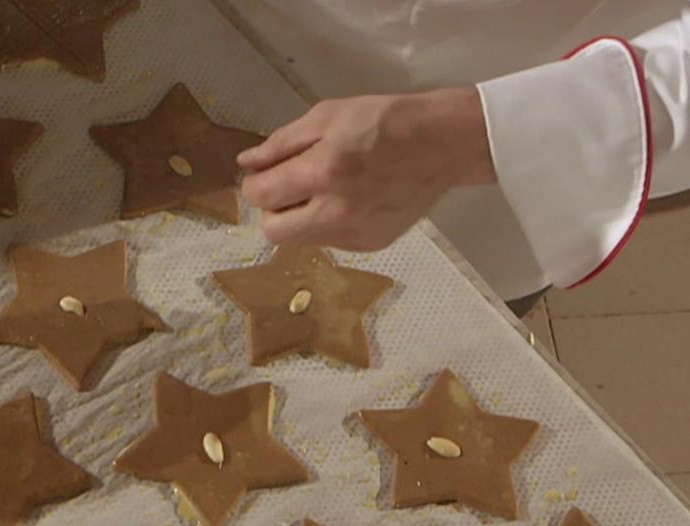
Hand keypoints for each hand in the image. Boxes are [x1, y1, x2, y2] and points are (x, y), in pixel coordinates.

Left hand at [238, 88, 495, 250]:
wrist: (443, 144)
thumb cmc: (384, 120)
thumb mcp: (328, 116)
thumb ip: (282, 143)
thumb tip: (246, 164)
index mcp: (323, 172)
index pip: (260, 195)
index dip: (255, 183)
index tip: (267, 172)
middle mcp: (336, 212)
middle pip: (274, 231)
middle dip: (273, 208)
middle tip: (292, 185)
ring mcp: (355, 234)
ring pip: (301, 240)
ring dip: (300, 217)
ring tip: (325, 189)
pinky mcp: (370, 245)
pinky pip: (329, 242)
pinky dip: (327, 224)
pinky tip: (349, 200)